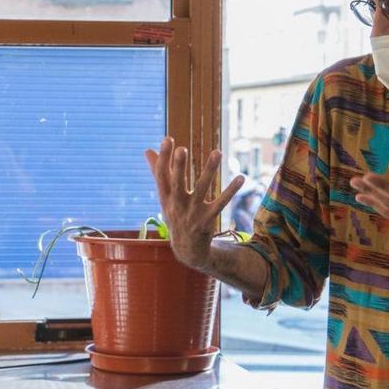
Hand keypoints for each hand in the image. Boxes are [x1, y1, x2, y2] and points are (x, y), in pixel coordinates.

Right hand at [145, 137, 244, 270]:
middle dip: (178, 167)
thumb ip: (158, 171)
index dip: (164, 158)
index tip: (168, 139)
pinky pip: (220, 203)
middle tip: (182, 149)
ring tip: (217, 152)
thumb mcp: (164, 195)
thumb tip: (147, 150)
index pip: (161, 176)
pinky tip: (240, 177)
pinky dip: (230, 191)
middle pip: (177, 184)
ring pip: (201, 189)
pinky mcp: (208, 220)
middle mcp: (177, 205)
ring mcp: (192, 213)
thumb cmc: (175, 215)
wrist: (186, 249)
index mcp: (165, 197)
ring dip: (209, 170)